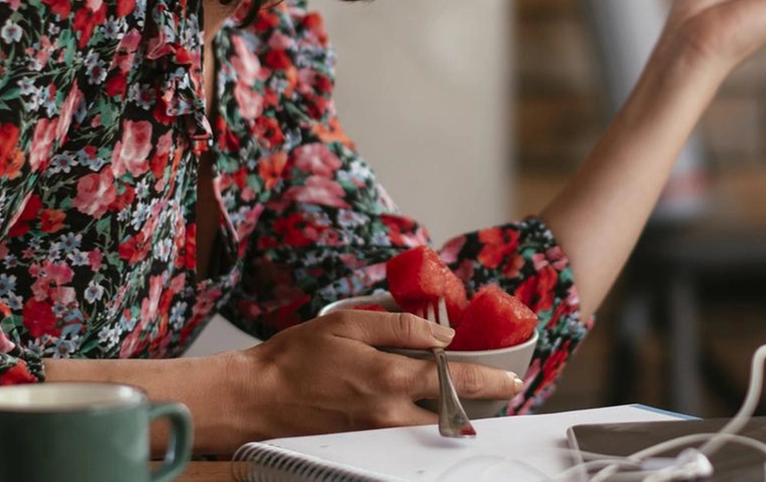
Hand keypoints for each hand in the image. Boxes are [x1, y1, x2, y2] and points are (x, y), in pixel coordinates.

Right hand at [221, 311, 522, 443]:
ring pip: (430, 429)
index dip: (489, 378)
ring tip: (464, 395)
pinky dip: (423, 420)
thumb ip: (399, 326)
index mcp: (388, 378)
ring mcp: (376, 433)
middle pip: (452, 414)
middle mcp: (388, 413)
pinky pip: (405, 434)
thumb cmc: (295, 357)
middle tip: (495, 389)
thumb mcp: (348, 323)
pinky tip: (423, 405)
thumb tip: (441, 333)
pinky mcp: (362, 443)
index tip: (510, 377)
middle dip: (478, 403)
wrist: (255, 398)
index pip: (455, 379)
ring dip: (453, 413)